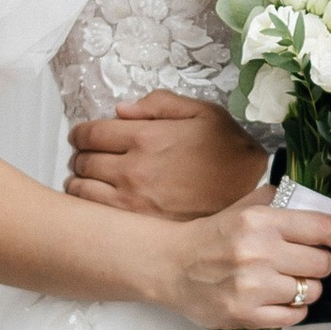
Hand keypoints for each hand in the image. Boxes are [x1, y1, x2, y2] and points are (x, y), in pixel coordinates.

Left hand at [69, 89, 265, 218]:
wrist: (251, 197)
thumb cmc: (230, 153)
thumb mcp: (204, 113)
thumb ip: (160, 104)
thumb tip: (122, 110)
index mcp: (145, 138)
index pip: (89, 133)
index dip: (80, 133)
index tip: (83, 136)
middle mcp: (132, 170)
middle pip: (81, 161)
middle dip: (80, 156)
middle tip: (87, 157)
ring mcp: (131, 201)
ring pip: (81, 190)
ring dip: (79, 182)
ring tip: (89, 180)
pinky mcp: (137, 226)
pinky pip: (95, 214)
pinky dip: (88, 206)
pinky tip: (98, 202)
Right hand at [151, 184, 330, 329]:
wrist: (172, 267)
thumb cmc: (215, 236)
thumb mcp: (249, 208)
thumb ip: (294, 204)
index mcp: (260, 222)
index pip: (323, 227)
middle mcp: (258, 253)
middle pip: (322, 263)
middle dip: (318, 261)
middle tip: (301, 260)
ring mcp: (252, 287)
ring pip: (311, 291)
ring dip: (305, 286)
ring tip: (285, 280)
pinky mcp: (246, 315)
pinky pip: (295, 316)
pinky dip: (293, 308)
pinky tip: (277, 298)